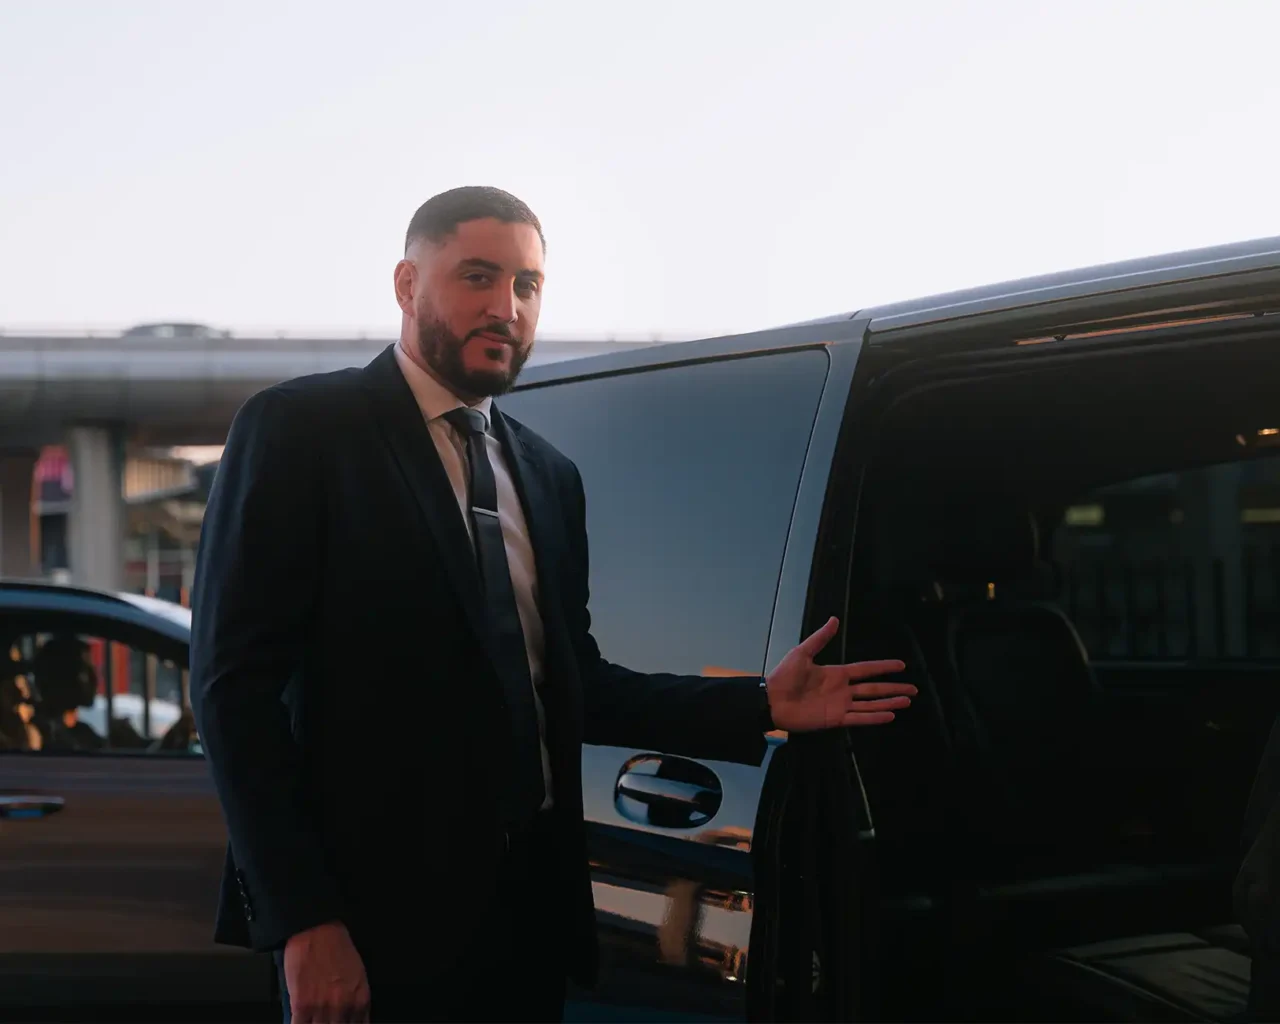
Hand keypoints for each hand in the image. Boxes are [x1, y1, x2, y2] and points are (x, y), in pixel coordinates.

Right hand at [283, 921, 370, 1023]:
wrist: (317, 930)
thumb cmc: (337, 947)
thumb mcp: (358, 974)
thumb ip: (356, 1000)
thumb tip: (352, 1017)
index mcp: (360, 999)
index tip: (342, 1022)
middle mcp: (343, 1006)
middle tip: (325, 1020)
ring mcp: (322, 1008)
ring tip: (313, 1019)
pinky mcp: (301, 1006)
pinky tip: (300, 1021)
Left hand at [765, 616, 913, 732]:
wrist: (772, 700)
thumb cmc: (785, 676)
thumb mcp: (802, 653)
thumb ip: (820, 638)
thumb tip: (835, 619)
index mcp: (836, 674)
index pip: (866, 670)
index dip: (883, 667)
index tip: (901, 666)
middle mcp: (842, 690)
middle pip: (873, 689)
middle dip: (893, 688)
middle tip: (913, 689)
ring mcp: (840, 705)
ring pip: (871, 704)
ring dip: (889, 702)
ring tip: (907, 701)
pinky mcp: (835, 719)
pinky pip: (859, 718)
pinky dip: (875, 717)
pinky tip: (890, 714)